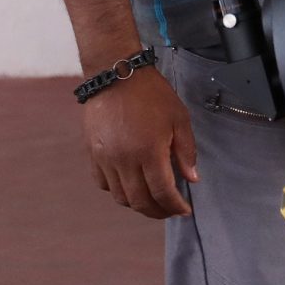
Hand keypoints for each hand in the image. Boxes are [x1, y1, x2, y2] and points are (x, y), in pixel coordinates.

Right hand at [82, 66, 196, 218]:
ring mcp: (105, 158)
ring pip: (121, 197)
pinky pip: (103, 184)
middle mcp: (125, 159)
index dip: (175, 207)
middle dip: (158, 211)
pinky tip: (130, 185)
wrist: (115, 73)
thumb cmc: (151, 93)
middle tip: (170, 209)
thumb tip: (192, 179)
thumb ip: (186, 151)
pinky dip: (118, 191)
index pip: (163, 192)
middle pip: (140, 201)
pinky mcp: (93, 153)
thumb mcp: (179, 118)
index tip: (184, 211)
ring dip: (138, 204)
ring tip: (152, 200)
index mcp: (149, 151)